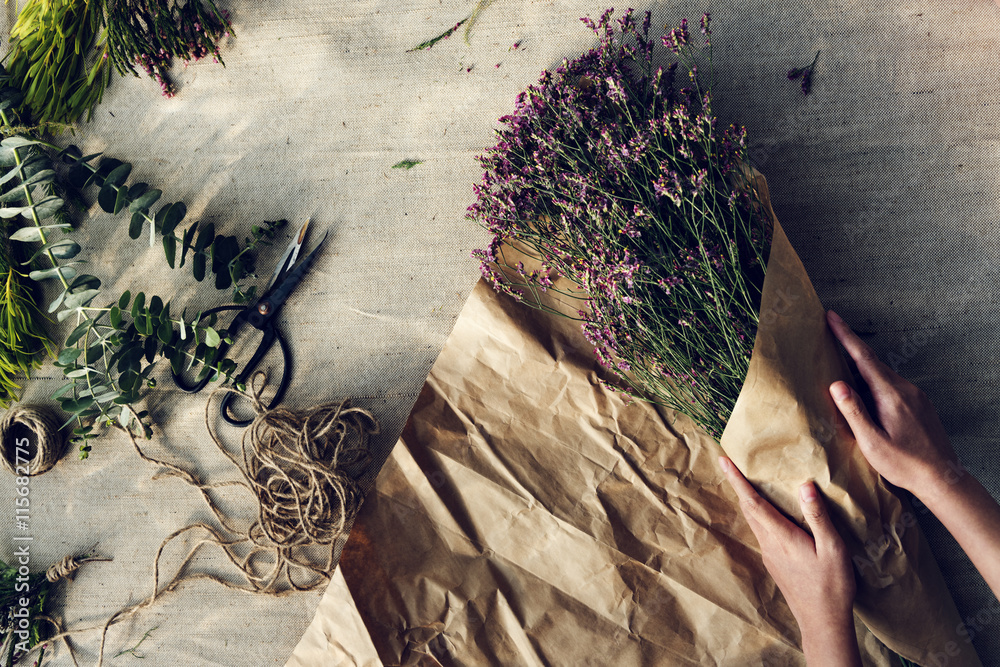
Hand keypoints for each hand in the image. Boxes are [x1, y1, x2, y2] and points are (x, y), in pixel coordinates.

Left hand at [719, 456, 859, 664]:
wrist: (822, 622)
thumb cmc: (832, 585)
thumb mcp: (832, 549)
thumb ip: (817, 517)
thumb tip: (804, 486)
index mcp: (781, 536)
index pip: (753, 502)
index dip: (737, 480)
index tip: (724, 461)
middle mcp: (769, 544)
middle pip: (748, 508)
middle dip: (738, 485)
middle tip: (730, 463)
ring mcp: (769, 554)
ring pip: (753, 520)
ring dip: (747, 499)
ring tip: (745, 481)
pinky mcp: (774, 563)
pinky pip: (761, 531)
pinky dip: (758, 514)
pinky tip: (767, 512)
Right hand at [825, 310, 959, 501]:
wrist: (942, 478)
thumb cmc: (904, 464)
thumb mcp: (872, 442)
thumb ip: (854, 412)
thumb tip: (836, 384)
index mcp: (891, 395)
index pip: (863, 358)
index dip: (845, 335)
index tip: (831, 317)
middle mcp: (906, 389)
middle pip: (872, 362)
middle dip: (850, 347)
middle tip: (829, 334)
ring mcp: (916, 396)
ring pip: (883, 374)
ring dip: (861, 368)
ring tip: (842, 367)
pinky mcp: (920, 404)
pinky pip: (892, 385)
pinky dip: (875, 381)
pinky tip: (866, 393)